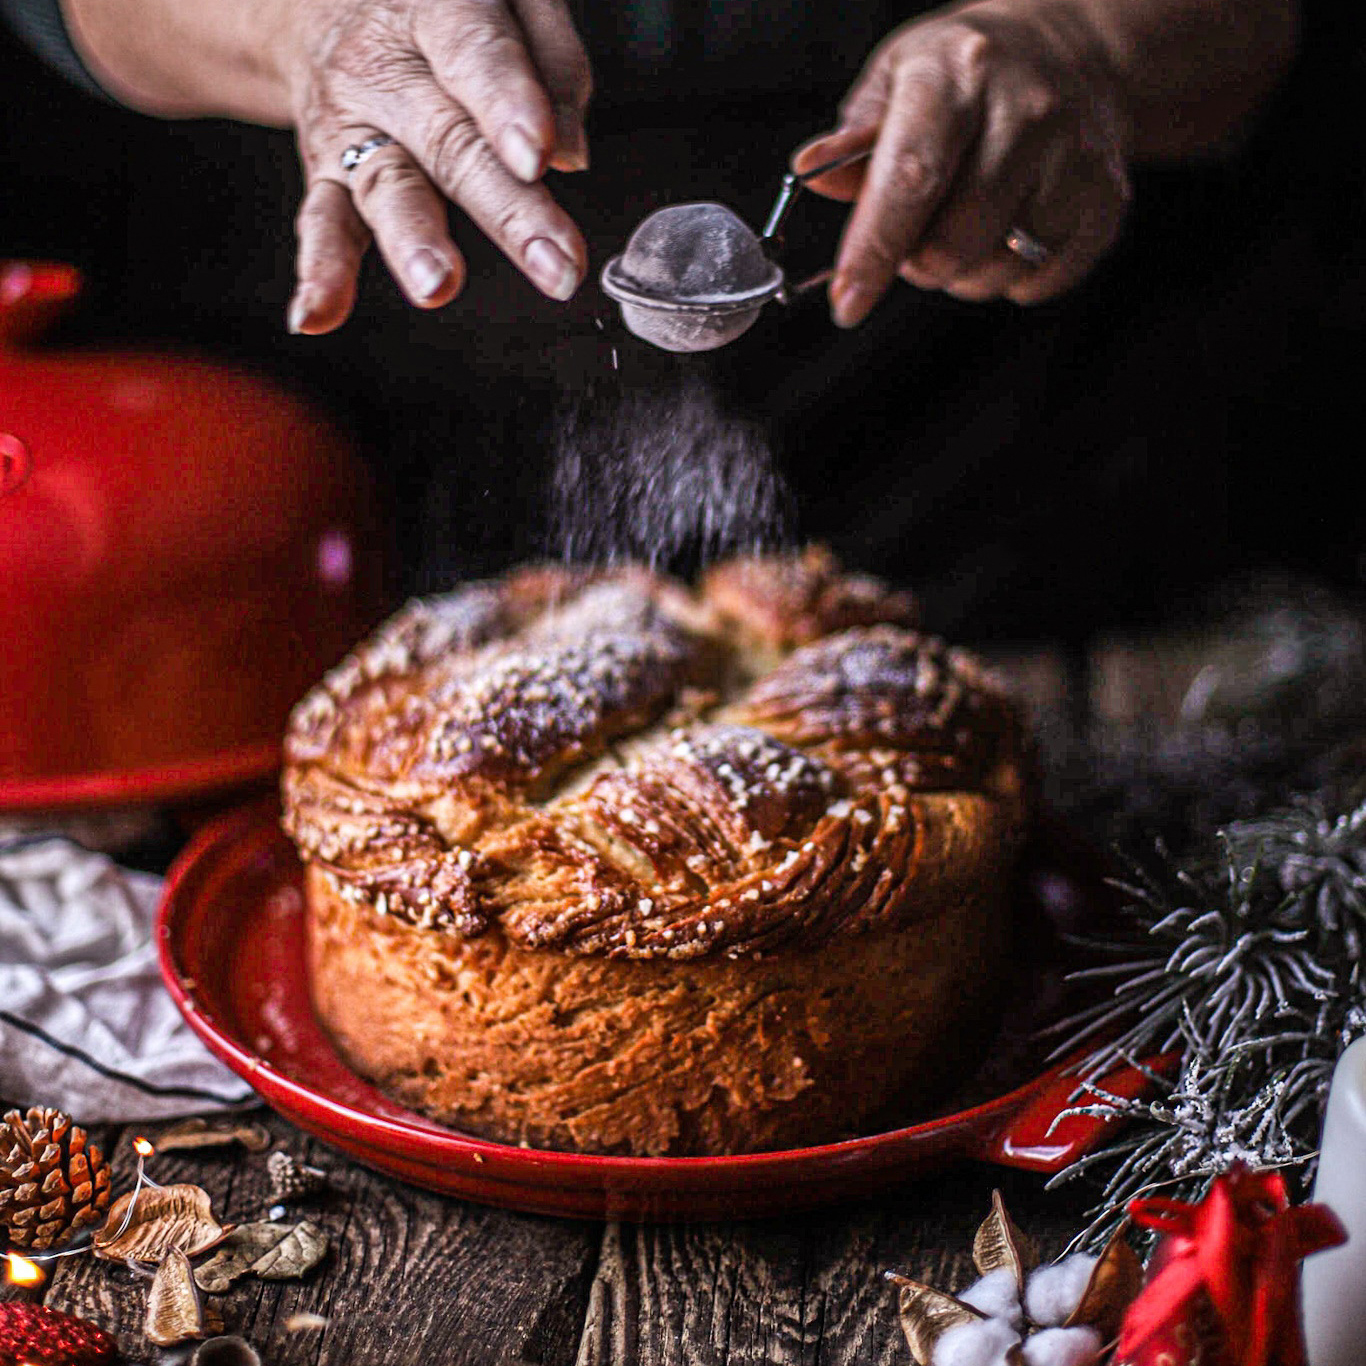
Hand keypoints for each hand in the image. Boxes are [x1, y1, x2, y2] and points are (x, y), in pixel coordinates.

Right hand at [282, 0, 592, 332]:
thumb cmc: (442, 6)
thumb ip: (552, 62)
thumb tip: (571, 153)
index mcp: (436, 7)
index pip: (474, 53)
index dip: (506, 103)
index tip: (539, 154)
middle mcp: (384, 67)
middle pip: (449, 141)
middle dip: (505, 209)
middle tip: (553, 263)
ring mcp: (351, 125)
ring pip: (386, 186)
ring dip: (413, 241)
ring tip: (438, 285)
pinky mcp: (329, 172)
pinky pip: (322, 221)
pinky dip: (320, 272)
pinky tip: (315, 315)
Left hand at [794, 0, 1131, 323]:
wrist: (1069, 52)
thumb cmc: (964, 77)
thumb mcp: (897, 80)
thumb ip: (854, 138)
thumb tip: (814, 172)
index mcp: (958, 74)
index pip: (909, 179)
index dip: (874, 251)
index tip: (849, 300)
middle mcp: (1027, 110)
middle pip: (953, 242)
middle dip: (918, 262)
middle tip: (917, 232)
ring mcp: (1076, 156)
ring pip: (998, 271)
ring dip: (964, 272)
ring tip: (966, 224)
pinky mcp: (1107, 199)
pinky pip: (1040, 280)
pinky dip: (1011, 277)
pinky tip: (1008, 231)